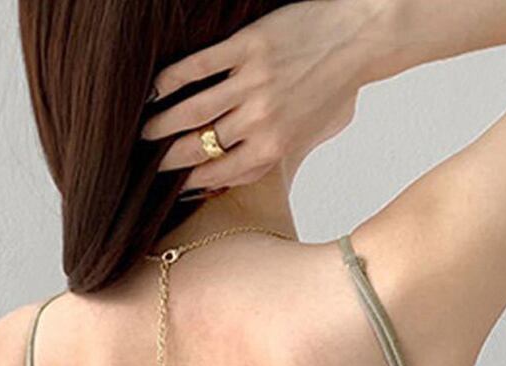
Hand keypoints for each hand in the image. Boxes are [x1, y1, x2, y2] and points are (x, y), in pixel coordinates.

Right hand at [139, 0, 376, 192]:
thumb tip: (247, 170)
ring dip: (163, 123)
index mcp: (276, 148)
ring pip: (194, 110)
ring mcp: (254, 85)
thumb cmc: (338, 87)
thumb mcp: (313, 133)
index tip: (174, 186)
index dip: (193, 181)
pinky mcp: (249, 48)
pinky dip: (173, 79)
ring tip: (145, 129)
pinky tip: (157, 88)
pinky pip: (200, 67)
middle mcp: (261, 122)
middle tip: (148, 161)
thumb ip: (282, 153)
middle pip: (200, 147)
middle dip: (169, 158)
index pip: (222, 173)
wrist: (360, 39)